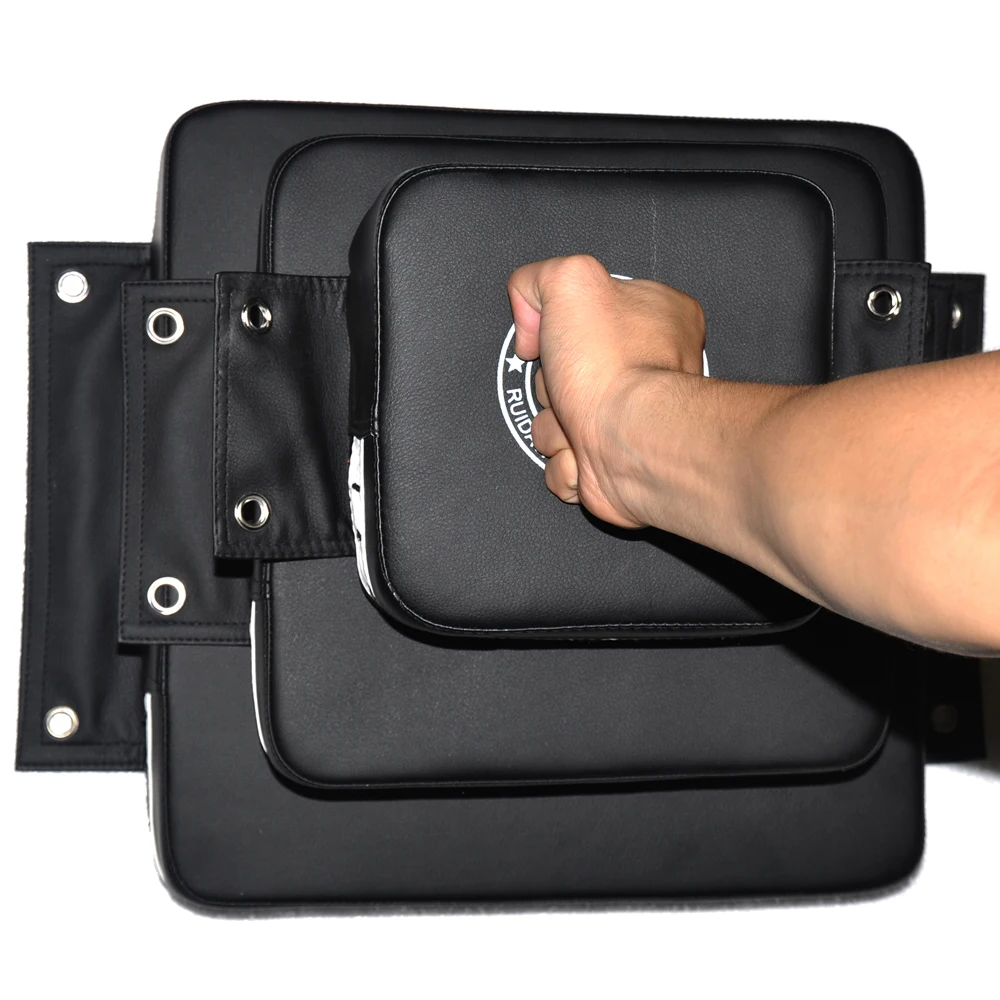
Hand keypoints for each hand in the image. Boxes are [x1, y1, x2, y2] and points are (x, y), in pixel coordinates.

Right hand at [507, 254, 706, 527]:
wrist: (629, 442)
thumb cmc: (614, 369)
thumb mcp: (571, 280)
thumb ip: (542, 277)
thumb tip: (529, 311)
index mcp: (653, 315)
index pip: (586, 313)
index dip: (558, 326)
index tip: (555, 335)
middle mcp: (648, 367)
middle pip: (562, 372)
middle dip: (551, 384)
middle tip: (570, 380)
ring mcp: (629, 416)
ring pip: (556, 420)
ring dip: (553, 426)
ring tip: (579, 419)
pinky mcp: (611, 459)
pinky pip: (563, 461)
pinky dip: (563, 461)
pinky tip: (583, 450)